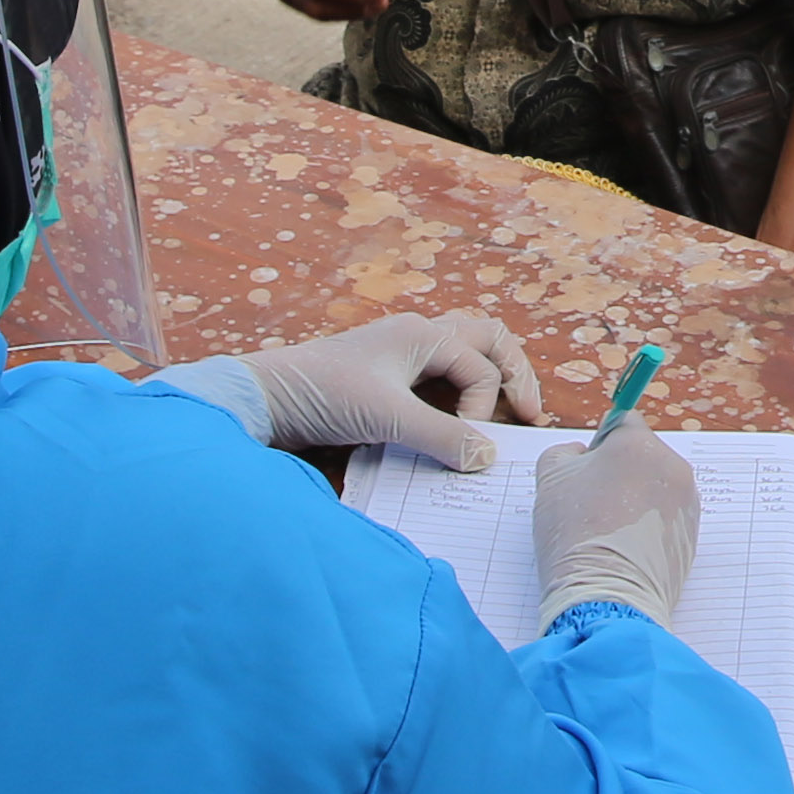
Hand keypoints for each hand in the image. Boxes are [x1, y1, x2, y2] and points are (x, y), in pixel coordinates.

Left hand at [242, 310, 544, 467]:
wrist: (263, 400)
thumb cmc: (323, 395)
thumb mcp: (388, 418)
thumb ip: (442, 439)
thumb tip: (487, 459)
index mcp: (423, 334)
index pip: (482, 367)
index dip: (485, 407)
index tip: (470, 444)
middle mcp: (416, 336)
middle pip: (487, 341)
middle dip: (514, 375)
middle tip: (529, 413)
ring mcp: (399, 355)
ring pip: (463, 354)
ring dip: (487, 381)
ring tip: (505, 412)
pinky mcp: (383, 380)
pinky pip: (437, 378)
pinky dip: (458, 396)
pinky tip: (456, 423)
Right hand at [532, 418, 699, 624]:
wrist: (607, 597)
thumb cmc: (575, 535)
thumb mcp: (549, 479)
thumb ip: (565, 452)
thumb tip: (584, 453)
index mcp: (638, 445)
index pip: (623, 422)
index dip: (601, 443)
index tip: (587, 470)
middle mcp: (672, 466)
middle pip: (643, 455)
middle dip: (620, 473)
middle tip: (593, 506)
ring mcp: (687, 502)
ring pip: (657, 487)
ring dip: (637, 499)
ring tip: (610, 532)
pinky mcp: (693, 535)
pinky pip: (668, 517)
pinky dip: (650, 526)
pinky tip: (628, 549)